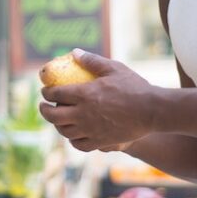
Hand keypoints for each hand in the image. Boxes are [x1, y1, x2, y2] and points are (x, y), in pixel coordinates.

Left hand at [39, 50, 157, 151]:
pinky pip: (79, 144)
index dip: (47, 92)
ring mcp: (91, 129)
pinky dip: (72, 140)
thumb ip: (92, 61)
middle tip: (44, 106)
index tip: (45, 91)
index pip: (56, 94)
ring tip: (57, 119)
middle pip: (54, 115)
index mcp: (84, 94)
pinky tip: (73, 135)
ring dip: (57, 125)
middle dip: (44, 110)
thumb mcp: (114, 68)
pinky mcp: (100, 141)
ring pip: (64, 131)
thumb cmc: (134, 87)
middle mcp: (83, 114)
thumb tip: (74, 53)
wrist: (152, 110)